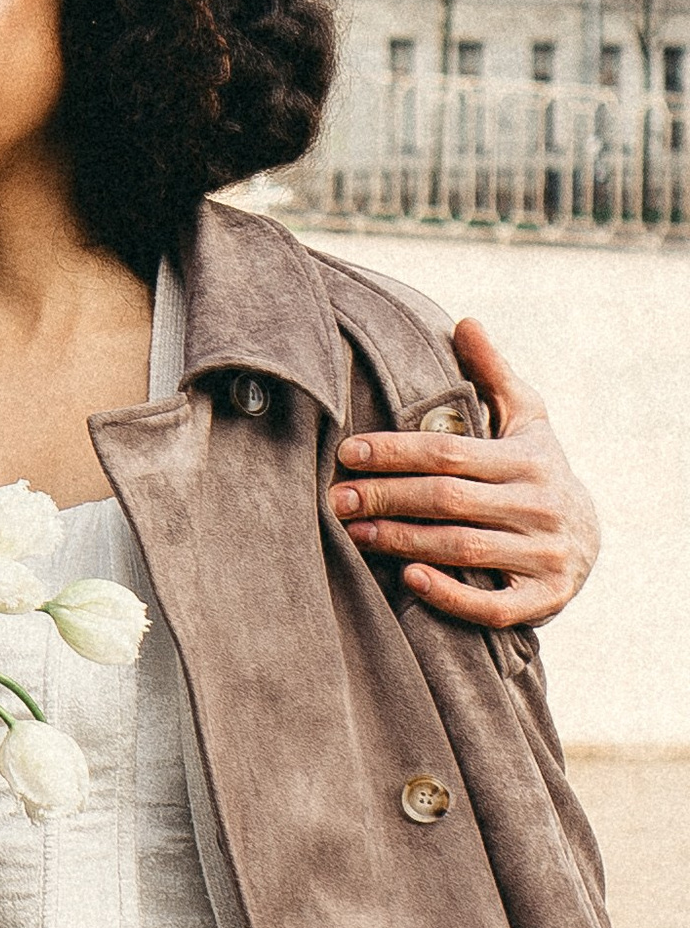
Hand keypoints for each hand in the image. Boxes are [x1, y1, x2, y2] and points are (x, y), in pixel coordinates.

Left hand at [329, 319, 599, 630]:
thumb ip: (494, 374)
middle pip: (448, 500)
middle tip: (335, 498)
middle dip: (386, 497)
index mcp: (527, 460)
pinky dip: (450, 594)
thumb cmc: (537, 471)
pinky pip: (492, 605)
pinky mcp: (545, 599)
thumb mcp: (527, 419)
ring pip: (462, 549)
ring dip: (401, 541)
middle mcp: (539, 506)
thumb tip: (464, 322)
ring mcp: (544, 555)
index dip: (395, 451)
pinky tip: (408, 578)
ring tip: (353, 532)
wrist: (591, 540)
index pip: (450, 453)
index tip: (348, 452)